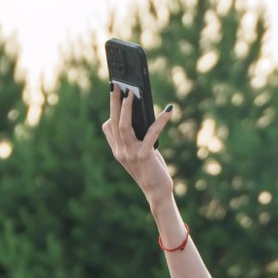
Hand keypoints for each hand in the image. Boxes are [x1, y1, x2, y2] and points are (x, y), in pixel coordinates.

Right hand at [102, 83, 174, 205]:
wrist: (157, 193)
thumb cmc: (152, 171)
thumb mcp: (140, 153)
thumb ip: (137, 138)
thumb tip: (143, 115)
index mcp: (118, 151)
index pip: (108, 128)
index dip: (111, 110)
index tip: (114, 93)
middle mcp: (121, 152)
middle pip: (114, 121)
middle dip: (115, 101)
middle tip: (117, 84)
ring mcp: (131, 154)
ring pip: (124, 125)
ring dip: (127, 107)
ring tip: (133, 92)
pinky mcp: (144, 155)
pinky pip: (151, 133)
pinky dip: (160, 120)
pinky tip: (169, 110)